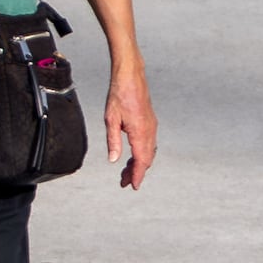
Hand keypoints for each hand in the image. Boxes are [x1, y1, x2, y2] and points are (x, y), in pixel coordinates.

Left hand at [100, 62, 159, 190]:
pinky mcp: (150, 122)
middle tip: (124, 182)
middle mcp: (149, 131)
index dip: (136, 175)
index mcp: (140, 132)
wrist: (131, 76)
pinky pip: (149, 143)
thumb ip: (113, 141)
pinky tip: (133, 155)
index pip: (141, 160)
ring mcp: (152, 126)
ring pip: (148, 151)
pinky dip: (142, 153)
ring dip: (139, 163)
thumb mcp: (111, 119)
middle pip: (146, 159)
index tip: (132, 186)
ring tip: (126, 172)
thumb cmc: (119, 94)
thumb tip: (114, 160)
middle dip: (135, 172)